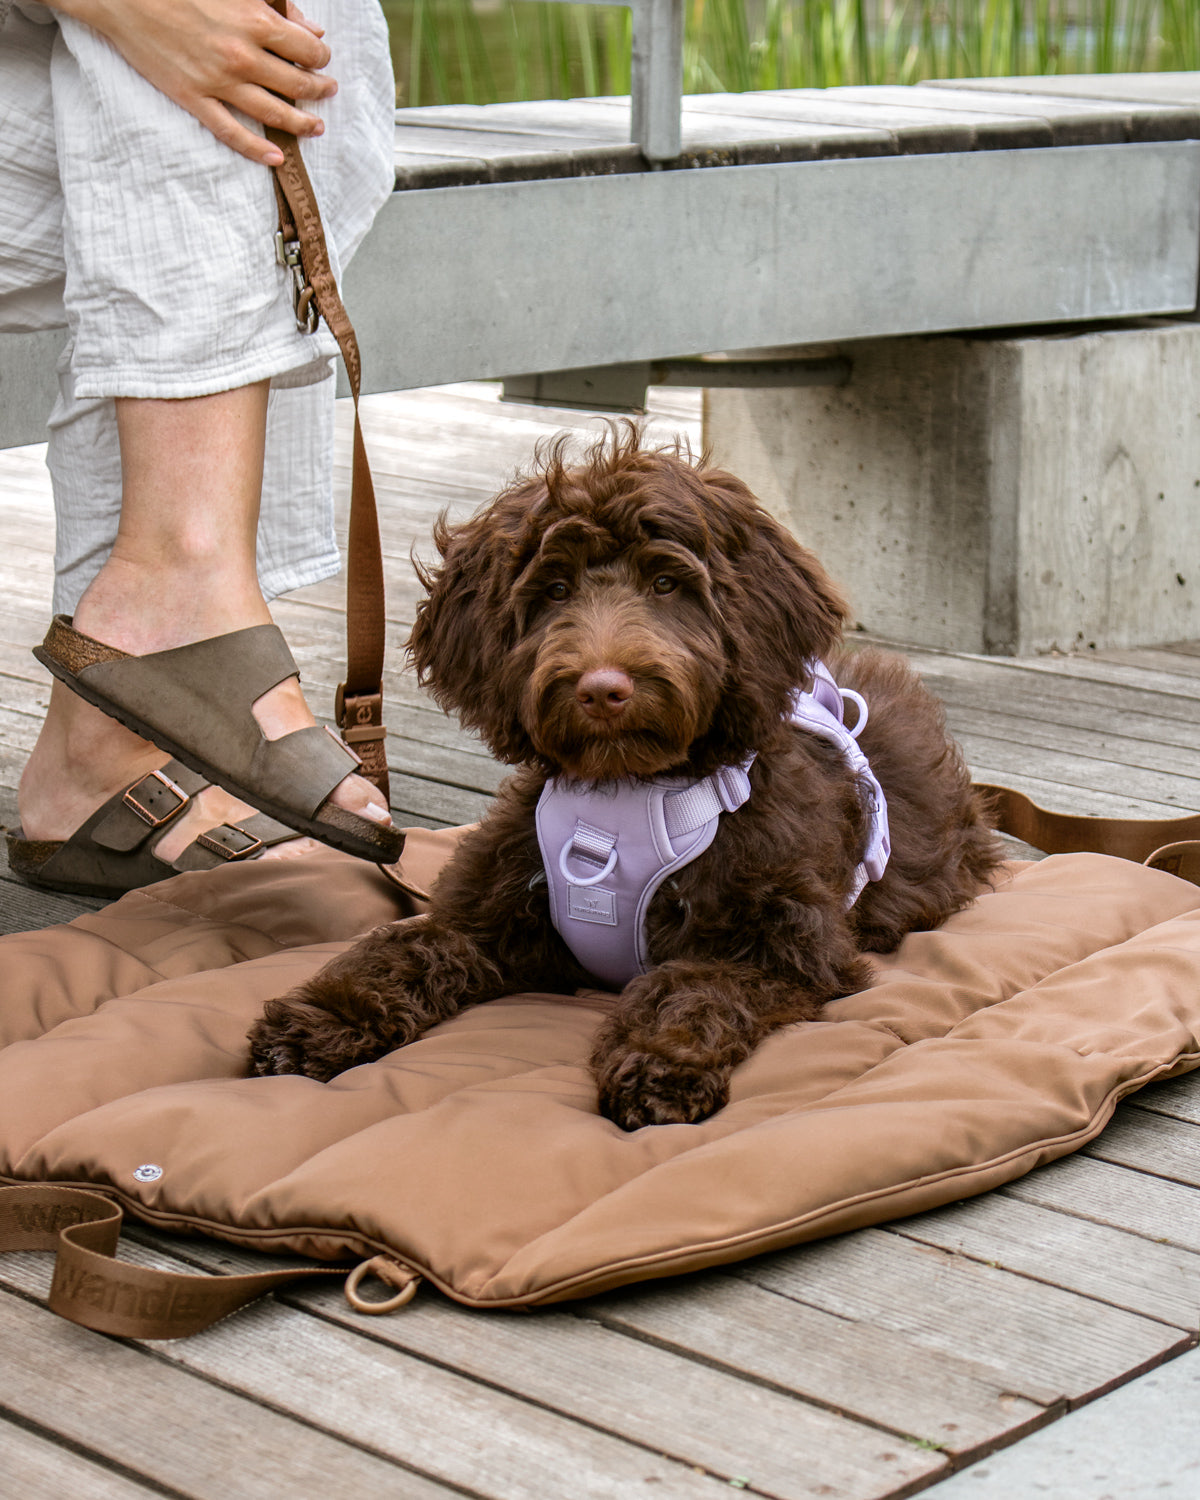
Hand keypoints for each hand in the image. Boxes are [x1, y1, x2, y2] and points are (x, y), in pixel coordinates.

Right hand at [53, 0, 338, 165]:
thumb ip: (276, 5)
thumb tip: (311, 31)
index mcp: (254, 20)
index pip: (307, 51)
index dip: (321, 58)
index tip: (322, 60)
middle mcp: (242, 55)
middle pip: (296, 85)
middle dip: (319, 90)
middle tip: (328, 92)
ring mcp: (218, 81)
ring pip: (272, 113)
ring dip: (300, 123)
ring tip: (316, 126)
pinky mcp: (193, 98)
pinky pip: (231, 132)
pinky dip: (257, 149)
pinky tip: (276, 158)